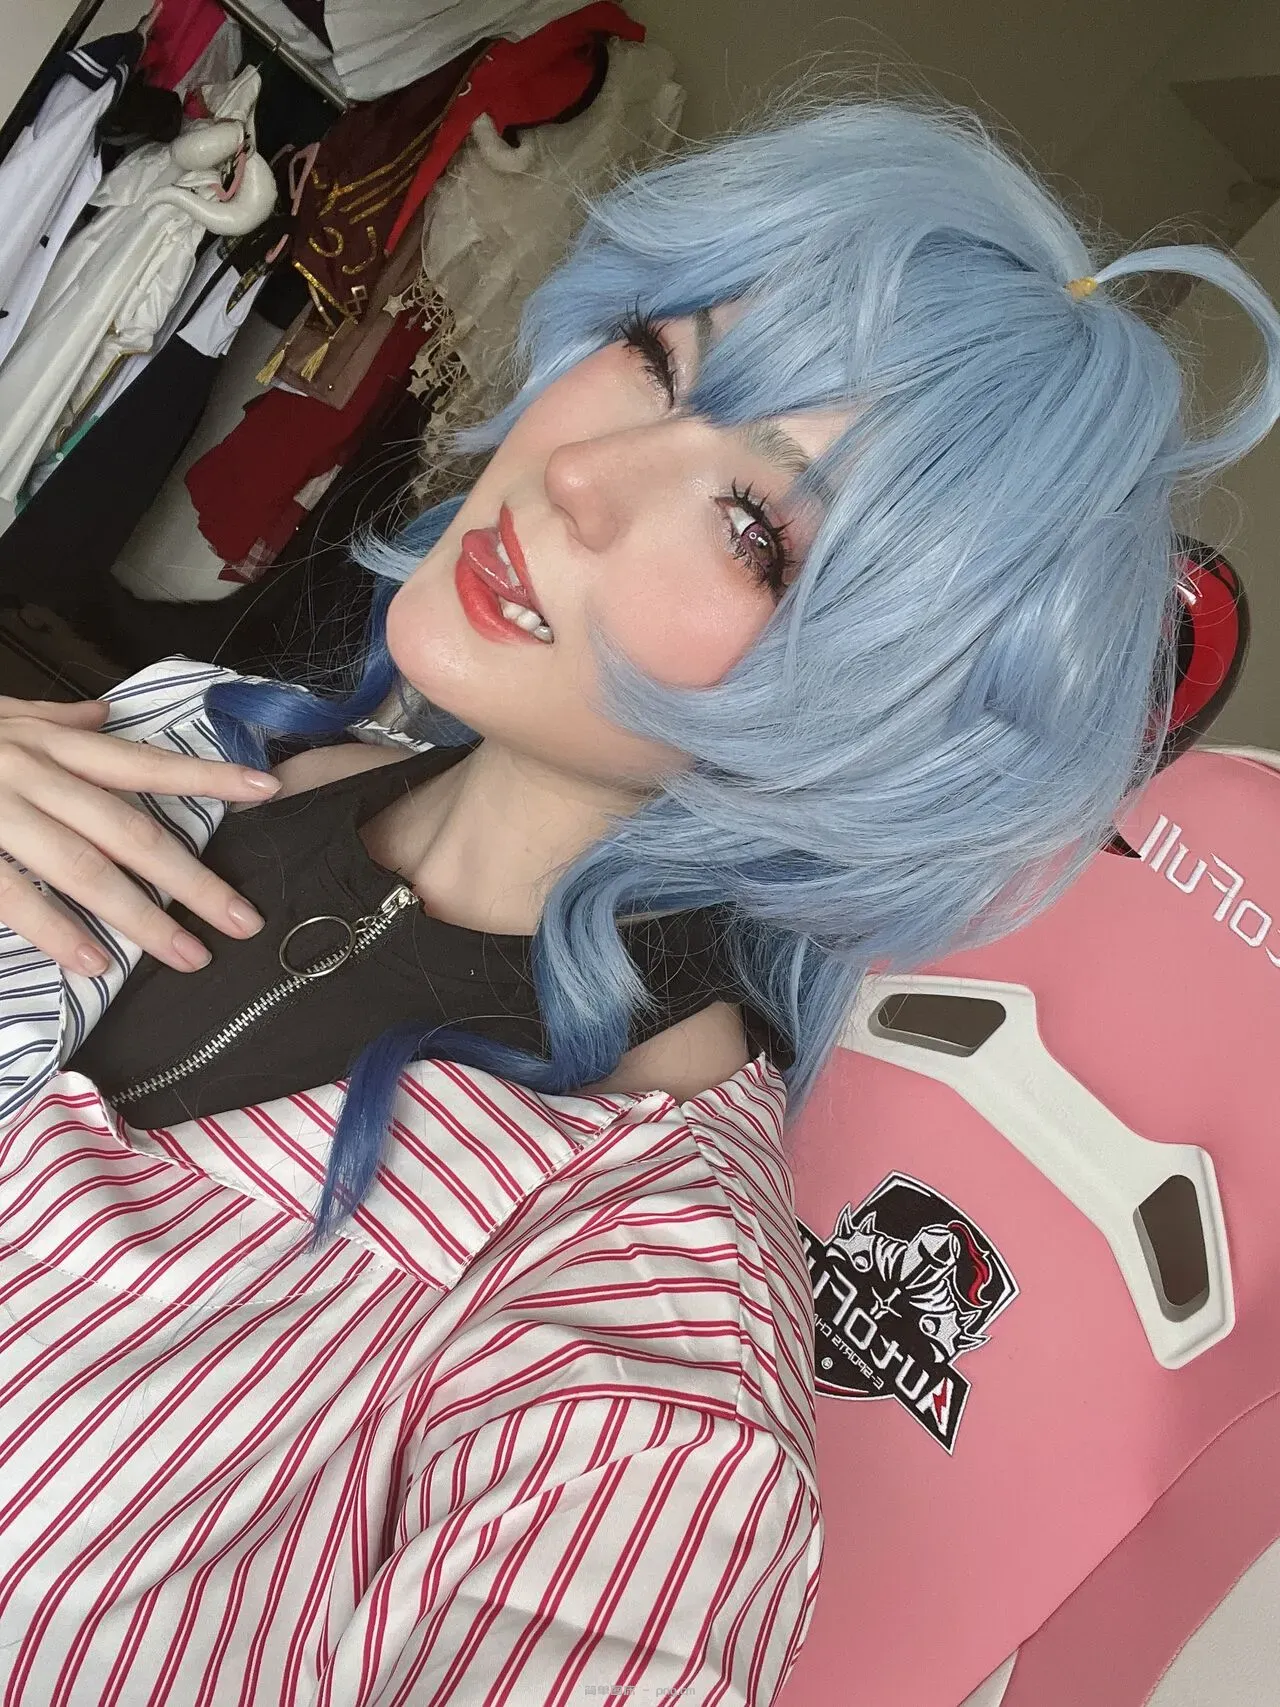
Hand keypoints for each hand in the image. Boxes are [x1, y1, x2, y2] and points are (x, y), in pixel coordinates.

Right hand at [0, 696, 281, 975]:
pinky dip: (58, 932)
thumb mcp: (0, 716)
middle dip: (193, 880)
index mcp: (53, 745)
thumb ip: (55, 719)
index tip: (266, 789)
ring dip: (143, 919)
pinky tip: (97, 963)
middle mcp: (36, 775)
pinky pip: (16, 897)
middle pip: (131, 832)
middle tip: (243, 920)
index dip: (208, 777)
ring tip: (190, 956)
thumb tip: (104, 714)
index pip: (145, 763)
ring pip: (86, 869)